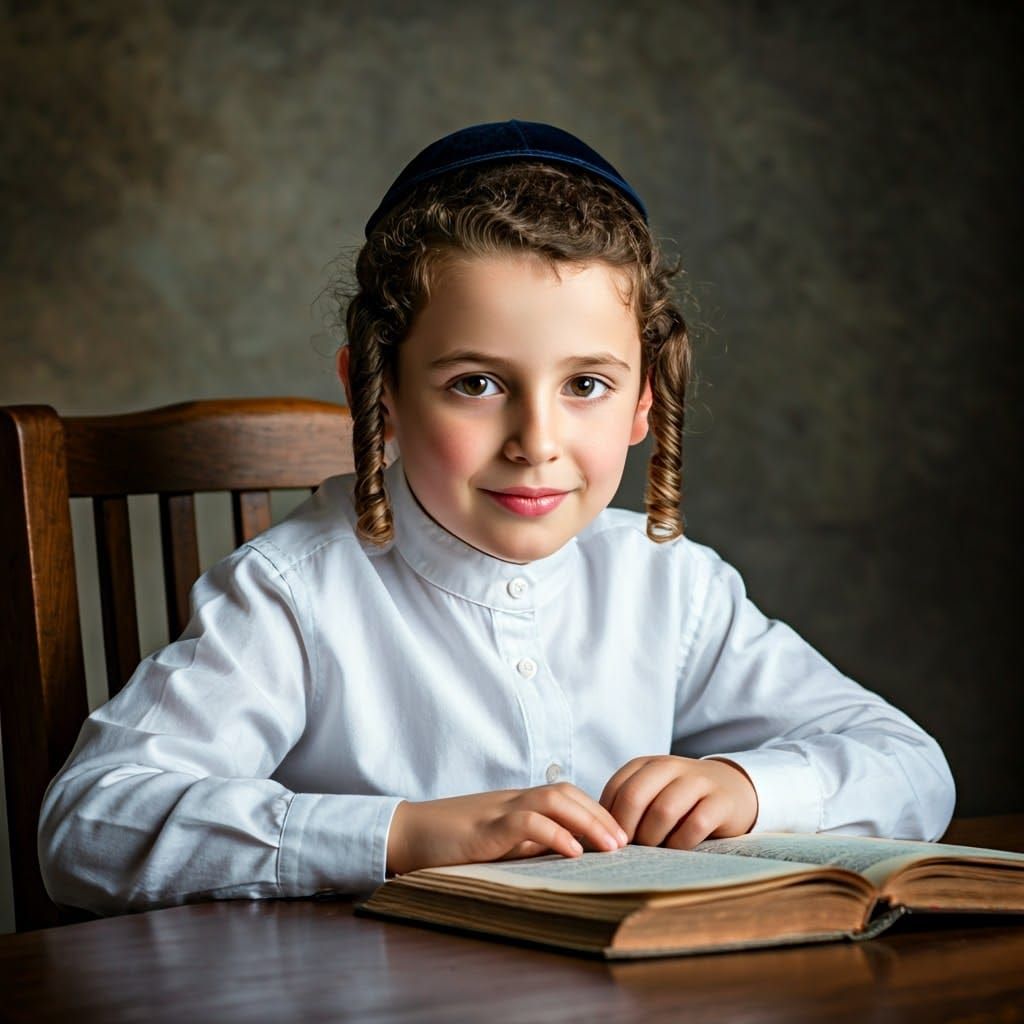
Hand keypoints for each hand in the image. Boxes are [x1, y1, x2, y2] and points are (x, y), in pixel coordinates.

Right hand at [386, 784, 628, 875]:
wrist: (407, 833)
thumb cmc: (450, 841)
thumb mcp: (498, 843)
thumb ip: (527, 844)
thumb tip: (566, 855)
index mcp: (518, 803)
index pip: (567, 795)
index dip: (596, 811)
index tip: (619, 837)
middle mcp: (513, 799)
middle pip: (568, 793)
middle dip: (601, 815)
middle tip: (625, 843)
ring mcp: (499, 809)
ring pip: (554, 800)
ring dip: (587, 821)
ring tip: (610, 846)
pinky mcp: (485, 827)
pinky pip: (526, 822)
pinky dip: (554, 834)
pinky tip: (573, 852)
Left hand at [600, 756, 757, 848]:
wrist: (732, 789)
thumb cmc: (680, 800)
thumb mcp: (652, 794)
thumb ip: (626, 808)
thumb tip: (592, 838)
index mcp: (646, 765)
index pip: (615, 789)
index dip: (608, 819)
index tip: (609, 841)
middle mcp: (669, 766)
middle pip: (634, 797)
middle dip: (627, 829)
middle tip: (630, 850)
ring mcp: (697, 781)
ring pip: (663, 811)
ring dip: (654, 838)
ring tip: (655, 849)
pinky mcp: (721, 801)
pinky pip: (695, 825)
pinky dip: (682, 843)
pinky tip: (679, 848)